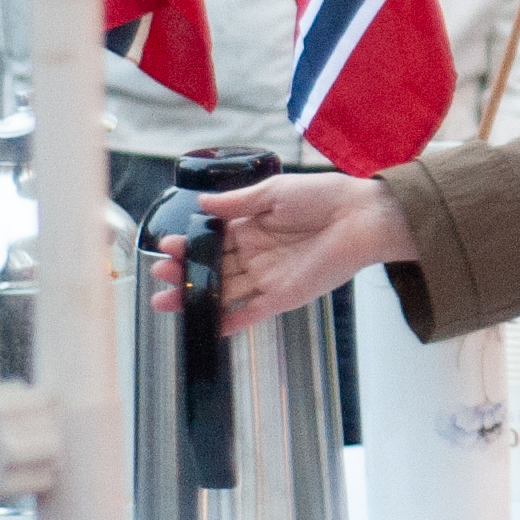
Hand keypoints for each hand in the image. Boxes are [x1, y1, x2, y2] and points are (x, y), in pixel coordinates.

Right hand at [146, 172, 409, 320]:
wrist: (359, 217)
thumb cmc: (321, 197)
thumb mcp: (273, 193)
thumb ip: (236, 203)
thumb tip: (201, 204)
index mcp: (252, 227)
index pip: (212, 239)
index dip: (188, 244)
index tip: (166, 245)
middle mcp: (256, 254)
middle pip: (213, 267)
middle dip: (184, 272)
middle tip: (159, 274)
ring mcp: (268, 277)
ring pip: (224, 291)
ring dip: (196, 297)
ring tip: (164, 301)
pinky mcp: (283, 297)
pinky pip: (250, 313)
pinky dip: (228, 321)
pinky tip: (204, 326)